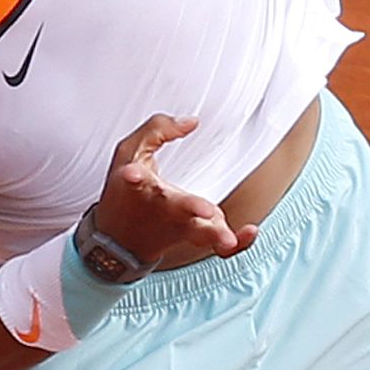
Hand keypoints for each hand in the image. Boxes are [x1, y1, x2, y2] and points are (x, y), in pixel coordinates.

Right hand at [92, 114, 258, 265]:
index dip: (132, 176)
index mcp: (141, 186)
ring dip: (215, 235)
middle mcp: (162, 208)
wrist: (119, 240)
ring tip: (228, 239)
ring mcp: (181, 226)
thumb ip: (158, 129)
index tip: (131, 174)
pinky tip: (250, 231)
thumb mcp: (130, 153)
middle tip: (208, 211)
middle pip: (178, 208)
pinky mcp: (196, 236)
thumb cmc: (127, 191)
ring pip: (200, 233)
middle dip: (192, 208)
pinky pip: (219, 247)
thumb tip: (192, 122)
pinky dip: (236, 244)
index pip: (135, 179)